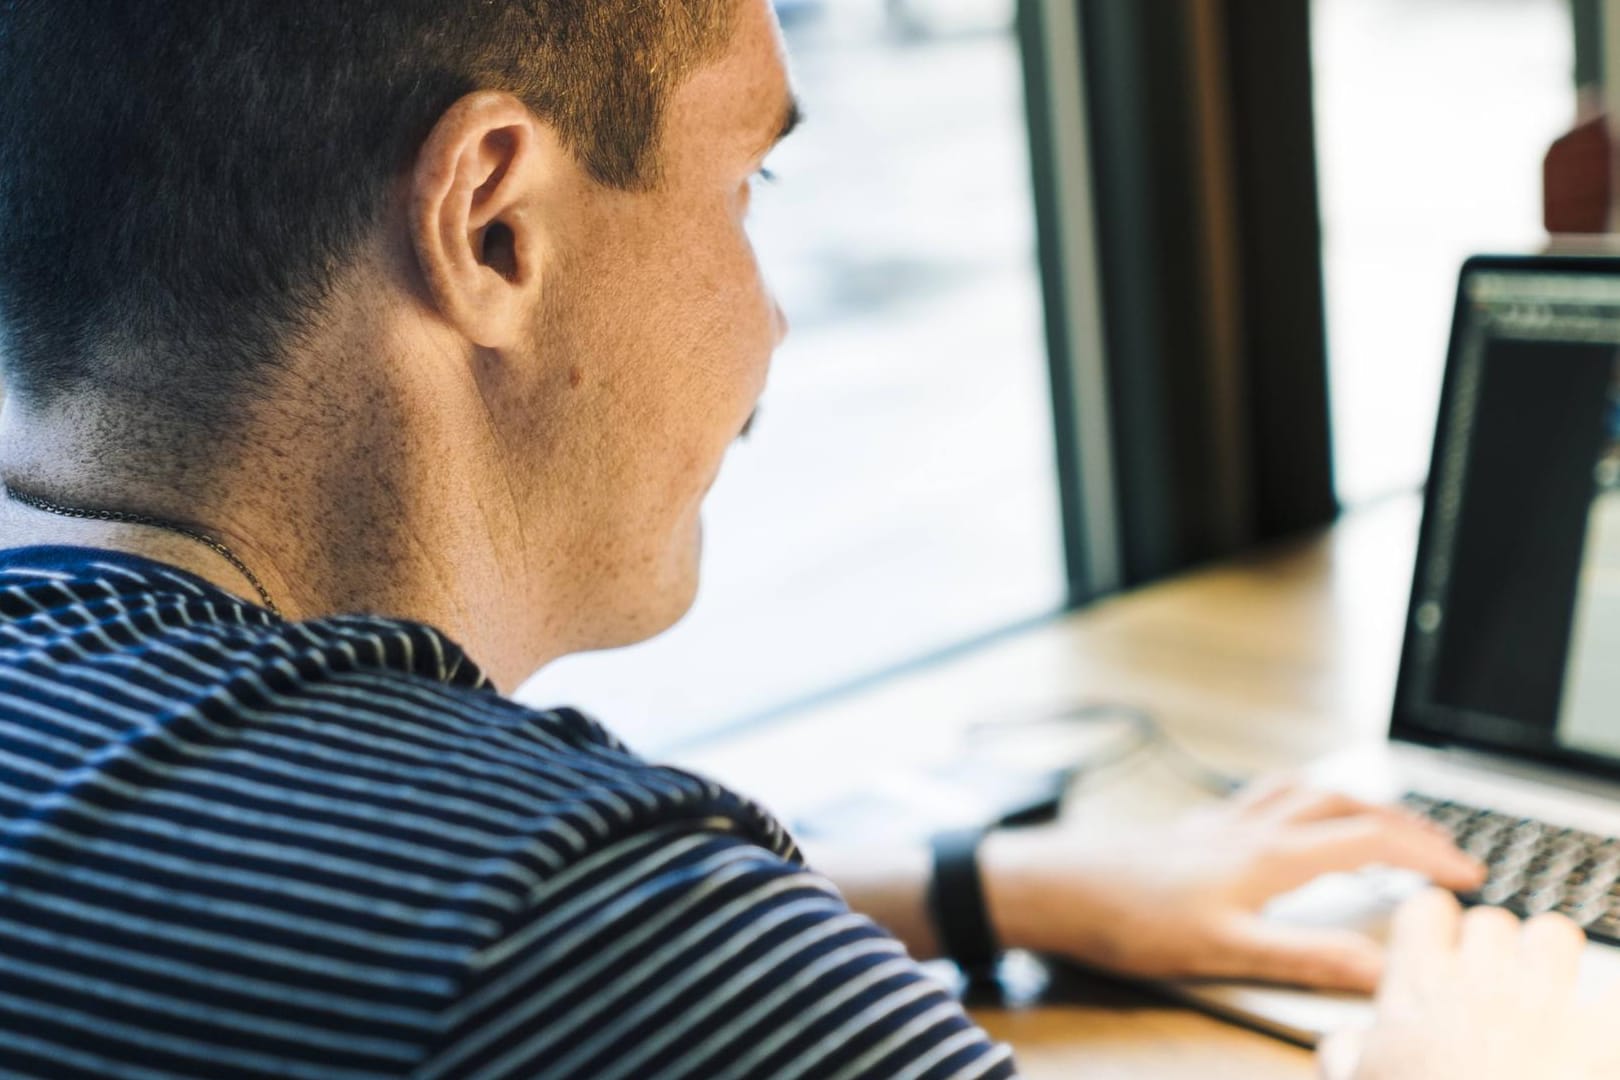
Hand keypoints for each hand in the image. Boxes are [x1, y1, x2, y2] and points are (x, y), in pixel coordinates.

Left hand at [978, 778, 1485, 991]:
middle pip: (1345, 804)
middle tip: (1442, 848)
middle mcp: (1250, 826)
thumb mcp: (1225, 950)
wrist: (1059, 885)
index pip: (1370, 840)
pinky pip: (1264, 794)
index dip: (1426, 854)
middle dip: (1402, 822)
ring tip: (1381, 819)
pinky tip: (1287, 814)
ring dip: (1353, 799)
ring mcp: (1220, 821)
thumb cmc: (1132, 918)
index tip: (1467, 874)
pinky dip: (1299, 796)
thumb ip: (1305, 956)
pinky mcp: (1194, 826)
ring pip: (1304, 790)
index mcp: (1269, 855)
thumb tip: (1381, 967)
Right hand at [1317, 889, 1619, 1078]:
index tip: (1437, 946)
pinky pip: (1615, 991)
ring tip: (1553, 995)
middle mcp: (1481, 982)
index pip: (1426, 911)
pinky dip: (1609, 1005)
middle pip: (1491, 921)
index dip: (1434, 925)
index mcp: (1420, 990)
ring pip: (1553, 933)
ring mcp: (1548, 1002)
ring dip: (1554, 959)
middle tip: (1495, 987)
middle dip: (1496, 948)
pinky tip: (1602, 1025)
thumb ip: (1344, 1056)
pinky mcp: (1606, 1032)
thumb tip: (1342, 1039)